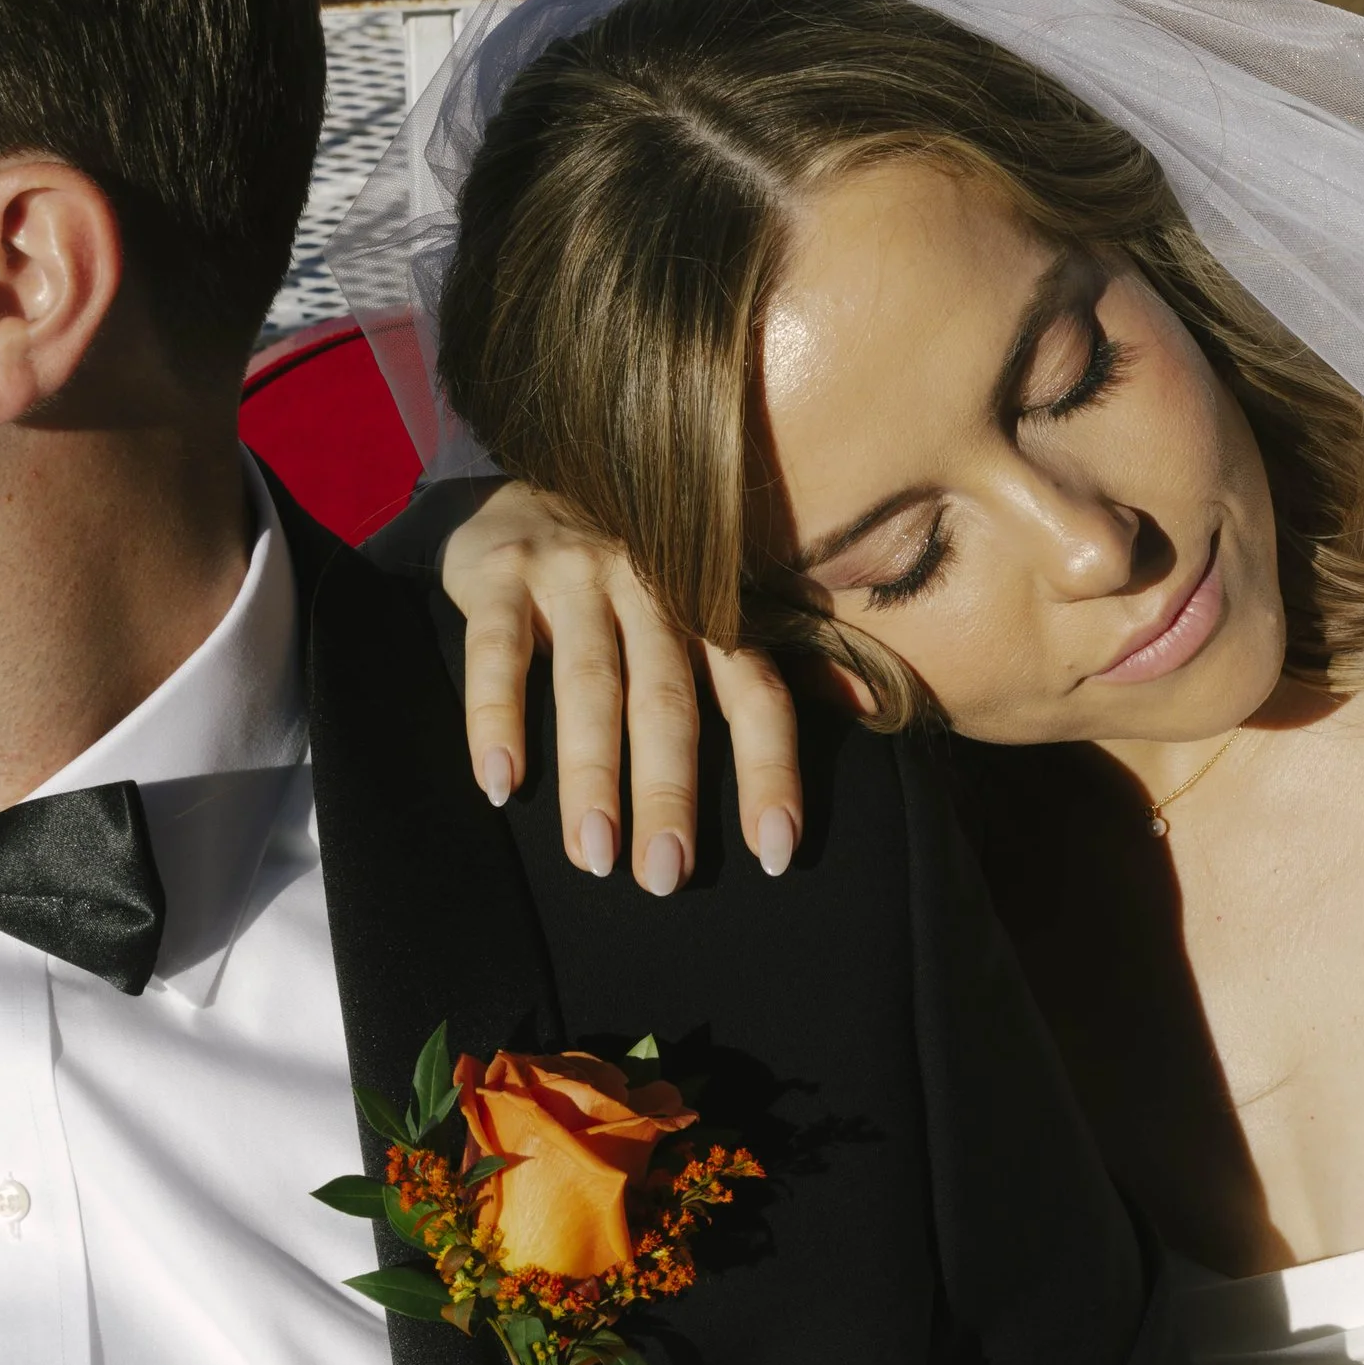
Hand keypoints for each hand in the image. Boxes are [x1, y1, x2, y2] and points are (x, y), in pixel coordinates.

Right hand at [437, 480, 804, 892]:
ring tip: (591, 856)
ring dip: (591, 775)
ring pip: (589, 684)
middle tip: (666, 876)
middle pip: (667, 700)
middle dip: (670, 793)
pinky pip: (499, 653)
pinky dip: (497, 721)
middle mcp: (650, 586)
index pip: (753, 694)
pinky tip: (500, 787)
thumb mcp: (691, 604)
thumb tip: (866, 700)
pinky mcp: (499, 575)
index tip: (774, 854)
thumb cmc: (620, 575)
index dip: (769, 771)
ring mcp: (574, 575)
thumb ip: (747, 660)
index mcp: (707, 607)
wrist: (519, 488)